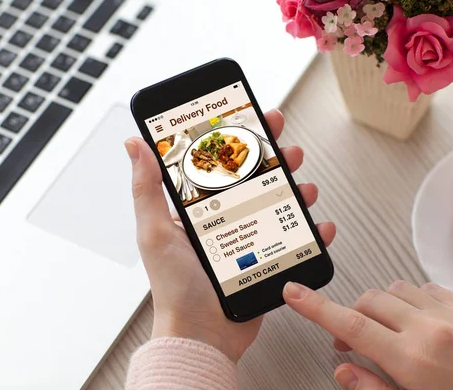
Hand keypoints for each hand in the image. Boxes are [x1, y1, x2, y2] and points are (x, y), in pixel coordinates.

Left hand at [125, 110, 335, 362]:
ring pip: (277, 205)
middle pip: (253, 180)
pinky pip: (294, 240)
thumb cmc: (173, 286)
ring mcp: (247, 240)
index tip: (252, 118)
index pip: (219, 165)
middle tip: (286, 147)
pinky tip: (319, 225)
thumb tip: (134, 144)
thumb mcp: (154, 230)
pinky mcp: (266, 261)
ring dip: (295, 191)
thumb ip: (146, 187)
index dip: (238, 140)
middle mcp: (223, 221)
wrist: (201, 334)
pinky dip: (311, 232)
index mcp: (197, 209)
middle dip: (273, 159)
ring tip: (305, 187)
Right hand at [283, 280, 452, 389]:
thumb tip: (343, 371)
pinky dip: (411, 300)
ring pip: (393, 290)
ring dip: (381, 307)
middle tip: (352, 341)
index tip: (295, 294)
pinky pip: (424, 288)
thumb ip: (373, 389)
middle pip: (368, 302)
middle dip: (352, 316)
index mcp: (412, 360)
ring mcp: (450, 313)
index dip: (316, 308)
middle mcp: (429, 329)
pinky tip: (417, 321)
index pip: (350, 325)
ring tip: (388, 332)